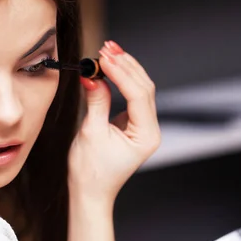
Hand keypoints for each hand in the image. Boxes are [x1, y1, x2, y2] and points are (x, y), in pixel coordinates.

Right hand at [68, 40, 160, 201]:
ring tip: (108, 51)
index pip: (138, 94)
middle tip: (108, 47)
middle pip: (144, 87)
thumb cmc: (91, 172)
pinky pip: (132, 96)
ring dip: (125, 69)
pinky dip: (122, 80)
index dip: (121, 73)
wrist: (90, 192)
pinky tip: (111, 67)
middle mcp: (150, 130)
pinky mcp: (133, 124)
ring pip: (140, 89)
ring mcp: (144, 127)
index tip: (104, 57)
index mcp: (146, 135)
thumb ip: (96, 101)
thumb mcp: (91, 133)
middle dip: (126, 65)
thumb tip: (93, 76)